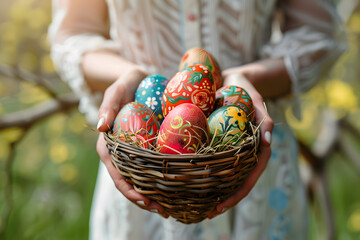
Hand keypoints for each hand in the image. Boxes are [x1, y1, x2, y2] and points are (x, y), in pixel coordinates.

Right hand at [96, 67, 168, 217]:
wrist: (139, 80)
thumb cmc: (126, 84)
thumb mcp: (117, 89)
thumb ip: (108, 105)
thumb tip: (101, 126)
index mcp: (109, 145)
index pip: (117, 172)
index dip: (129, 189)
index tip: (145, 201)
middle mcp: (121, 153)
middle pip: (131, 182)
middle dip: (145, 199)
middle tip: (165, 211)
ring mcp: (135, 152)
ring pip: (143, 179)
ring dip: (156, 194)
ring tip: (173, 207)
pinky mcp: (147, 148)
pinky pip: (154, 167)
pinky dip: (163, 179)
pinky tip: (178, 187)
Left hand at [208, 70, 273, 218]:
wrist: (227, 80)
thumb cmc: (243, 88)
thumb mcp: (255, 99)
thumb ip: (264, 117)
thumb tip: (269, 142)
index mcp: (256, 147)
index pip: (251, 174)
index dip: (239, 191)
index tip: (222, 204)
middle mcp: (243, 151)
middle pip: (237, 181)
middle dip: (225, 198)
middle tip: (208, 213)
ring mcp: (230, 149)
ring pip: (224, 175)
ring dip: (213, 192)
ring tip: (197, 207)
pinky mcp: (217, 144)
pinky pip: (211, 161)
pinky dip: (203, 173)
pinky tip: (189, 181)